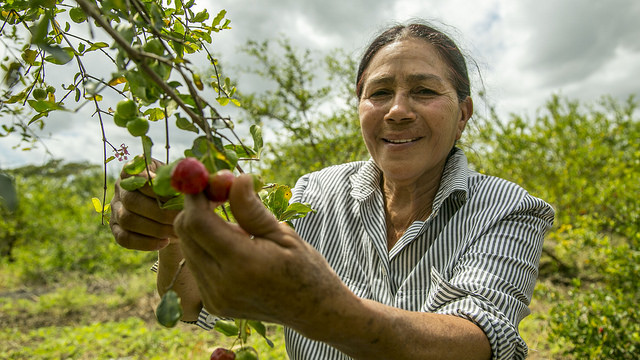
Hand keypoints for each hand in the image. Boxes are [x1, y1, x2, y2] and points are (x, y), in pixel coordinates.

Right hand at [110, 159, 179, 250]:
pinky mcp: (116, 228)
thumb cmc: (176, 189)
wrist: (172, 209)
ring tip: (176, 232)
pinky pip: (125, 239)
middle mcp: (120, 188)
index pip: (134, 176)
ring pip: (128, 220)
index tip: (172, 193)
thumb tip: (183, 180)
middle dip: (160, 212)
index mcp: (132, 171)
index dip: (152, 186)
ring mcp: (115, 209)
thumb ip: (176, 177)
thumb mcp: (176, 178)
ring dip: (155, 228)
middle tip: (180, 218)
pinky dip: (145, 243)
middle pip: (132, 201)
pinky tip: (165, 242)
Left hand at [175, 174, 352, 329]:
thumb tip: (234, 178)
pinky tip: (232, 246)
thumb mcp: (283, 234)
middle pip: (186, 233)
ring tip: (235, 224)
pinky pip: (196, 263)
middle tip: (218, 192)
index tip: (204, 177)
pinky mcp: (212, 303)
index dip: (195, 195)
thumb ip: (251, 208)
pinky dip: (206, 246)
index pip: (198, 222)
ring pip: (188, 247)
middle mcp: (222, 284)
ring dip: (201, 226)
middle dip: (195, 206)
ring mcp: (214, 297)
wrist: (313, 311)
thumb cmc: (305, 267)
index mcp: (243, 264)